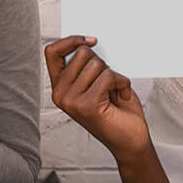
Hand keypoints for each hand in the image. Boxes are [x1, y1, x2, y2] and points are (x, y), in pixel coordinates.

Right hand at [45, 34, 150, 162]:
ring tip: (116, 93)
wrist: (131, 141)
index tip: (91, 41)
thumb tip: (90, 42)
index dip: (71, 40)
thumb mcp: (98, 83)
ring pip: (97, 64)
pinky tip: (122, 97)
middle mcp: (60, 94)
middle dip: (103, 64)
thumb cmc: (118, 112)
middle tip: (109, 84)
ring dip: (114, 76)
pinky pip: (108, 76)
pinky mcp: (87, 105)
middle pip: (82, 54)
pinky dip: (122, 83)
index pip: (52, 52)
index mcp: (60, 87)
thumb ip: (88, 66)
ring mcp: (71, 101)